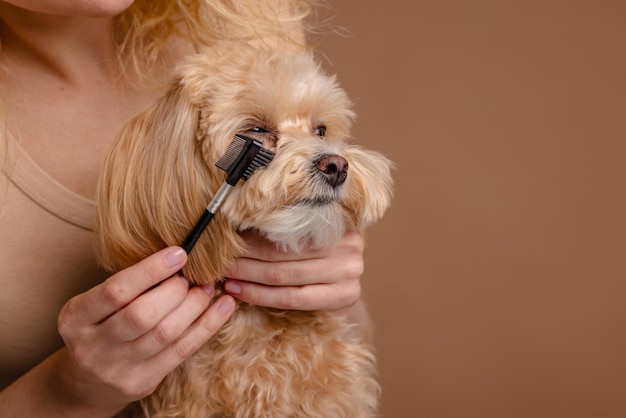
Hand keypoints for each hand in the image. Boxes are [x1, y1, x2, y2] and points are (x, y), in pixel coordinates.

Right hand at [55, 247, 235, 413]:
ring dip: (195, 305)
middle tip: (191, 276)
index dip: (150, 270)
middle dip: (175, 290)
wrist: (86, 383)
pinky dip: (208, 325)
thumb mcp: (95, 306)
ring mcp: (118, 368)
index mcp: (76, 318)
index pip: (116, 290)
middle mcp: (94, 345)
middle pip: (143, 315)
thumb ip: (127, 286)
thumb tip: (175, 257)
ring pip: (166, 333)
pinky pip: (182, 350)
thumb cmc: (99, 328)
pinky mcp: (143, 381)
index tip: (178, 253)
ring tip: (207, 288)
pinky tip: (224, 306)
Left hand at [223, 231, 364, 311]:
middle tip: (220, 260)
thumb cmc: (322, 258)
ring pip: (284, 277)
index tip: (227, 240)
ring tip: (226, 276)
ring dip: (249, 277)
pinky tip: (242, 292)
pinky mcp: (344, 297)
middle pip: (283, 253)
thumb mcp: (310, 237)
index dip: (253, 237)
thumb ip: (287, 231)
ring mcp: (350, 273)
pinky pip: (293, 298)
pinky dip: (262, 295)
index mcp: (337, 221)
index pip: (286, 230)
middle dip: (246, 257)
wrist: (347, 288)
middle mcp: (348, 245)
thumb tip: (238, 222)